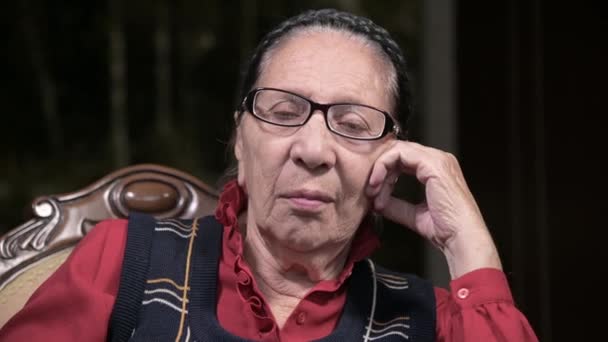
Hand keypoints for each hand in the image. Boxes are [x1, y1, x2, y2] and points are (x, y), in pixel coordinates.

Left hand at [366, 141, 501, 277]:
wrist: (461, 238)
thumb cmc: (446, 229)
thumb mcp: (414, 215)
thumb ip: (397, 206)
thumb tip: (378, 203)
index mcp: (436, 168)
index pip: (402, 158)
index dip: (384, 172)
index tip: (373, 193)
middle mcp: (438, 159)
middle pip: (397, 151)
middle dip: (379, 169)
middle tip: (370, 191)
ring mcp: (437, 159)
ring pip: (396, 150)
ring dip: (379, 169)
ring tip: (373, 190)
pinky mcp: (433, 163)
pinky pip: (399, 154)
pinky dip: (383, 167)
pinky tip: (378, 185)